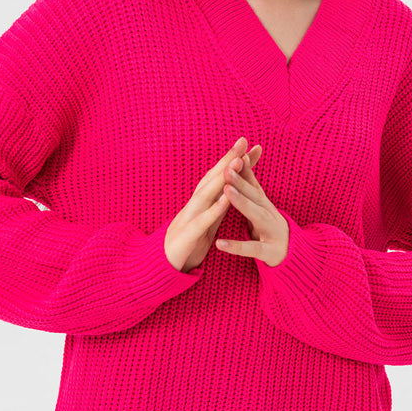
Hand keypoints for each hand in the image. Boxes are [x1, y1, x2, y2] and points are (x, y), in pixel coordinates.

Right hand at [164, 137, 262, 272]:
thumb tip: (230, 189)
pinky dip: (214, 209)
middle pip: (212, 179)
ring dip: (222, 178)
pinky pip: (202, 222)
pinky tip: (226, 198)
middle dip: (228, 159)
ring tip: (237, 162)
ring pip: (206, 194)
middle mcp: (193, 206)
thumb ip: (218, 206)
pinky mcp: (186, 237)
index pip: (219, 178)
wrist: (162, 269)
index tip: (249, 145)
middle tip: (243, 141)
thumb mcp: (207, 223)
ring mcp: (188, 219)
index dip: (233, 161)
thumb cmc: (188, 244)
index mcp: (201, 204)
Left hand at [215, 153, 288, 266]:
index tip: (235, 154)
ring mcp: (272, 232)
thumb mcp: (262, 207)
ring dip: (242, 202)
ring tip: (226, 191)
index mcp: (264, 204)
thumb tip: (243, 159)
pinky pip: (252, 248)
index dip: (245, 169)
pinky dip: (236, 246)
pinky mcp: (270, 252)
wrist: (294, 257)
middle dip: (240, 181)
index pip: (253, 183)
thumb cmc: (270, 229)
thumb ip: (252, 187)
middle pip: (254, 195)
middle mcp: (270, 214)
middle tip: (226, 168)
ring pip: (256, 215)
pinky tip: (219, 243)